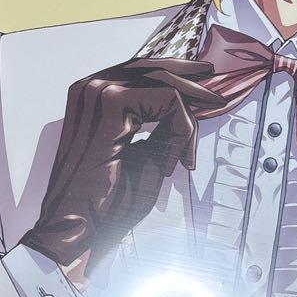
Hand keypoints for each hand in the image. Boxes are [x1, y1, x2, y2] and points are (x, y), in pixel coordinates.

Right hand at [20, 57, 224, 277]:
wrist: (80, 228)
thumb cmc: (108, 200)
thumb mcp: (145, 155)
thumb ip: (164, 128)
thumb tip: (189, 108)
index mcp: (91, 96)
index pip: (140, 72)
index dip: (175, 86)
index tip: (193, 122)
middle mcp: (91, 86)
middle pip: (154, 68)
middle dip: (191, 82)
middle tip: (217, 97)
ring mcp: (99, 91)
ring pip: (166, 85)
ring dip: (187, 118)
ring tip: (193, 146)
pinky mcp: (112, 104)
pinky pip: (168, 101)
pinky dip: (182, 128)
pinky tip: (178, 160)